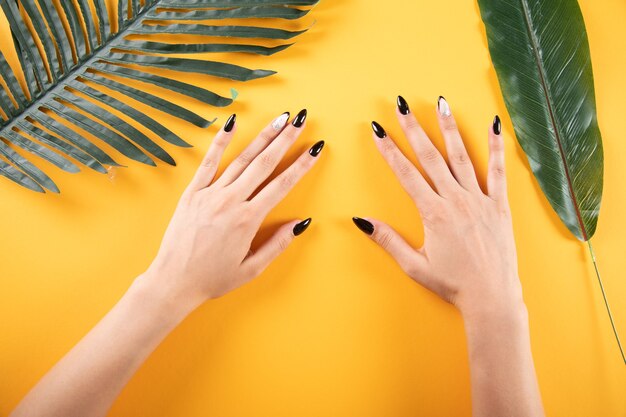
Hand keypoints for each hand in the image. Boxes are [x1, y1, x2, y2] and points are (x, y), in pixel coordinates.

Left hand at [143, 110, 323, 310]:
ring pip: (241, 159)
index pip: (282, 184)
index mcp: (248, 220)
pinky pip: (208, 162)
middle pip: (264, 163)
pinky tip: (231, 123)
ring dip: (262, 137)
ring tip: (279, 119)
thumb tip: (301, 223)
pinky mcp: (192, 193)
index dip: (302, 164)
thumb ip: (278, 244)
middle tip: (301, 119)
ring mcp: (210, 194)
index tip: (316, 148)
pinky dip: (220, 142)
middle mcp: (230, 201)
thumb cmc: (213, 278)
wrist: (173, 281)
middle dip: (285, 139)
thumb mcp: (252, 268)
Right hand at [354, 96, 521, 316]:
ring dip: (448, 128)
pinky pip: (497, 171)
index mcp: (433, 214)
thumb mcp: (414, 265)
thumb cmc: (452, 284)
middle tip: (401, 104)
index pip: (406, 174)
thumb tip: (360, 221)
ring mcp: (479, 200)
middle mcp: (456, 200)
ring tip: (440, 103)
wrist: (491, 297)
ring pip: (461, 156)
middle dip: (413, 128)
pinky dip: (495, 147)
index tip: (378, 130)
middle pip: (430, 157)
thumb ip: (388, 240)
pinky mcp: (499, 205)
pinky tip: (494, 125)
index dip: (390, 150)